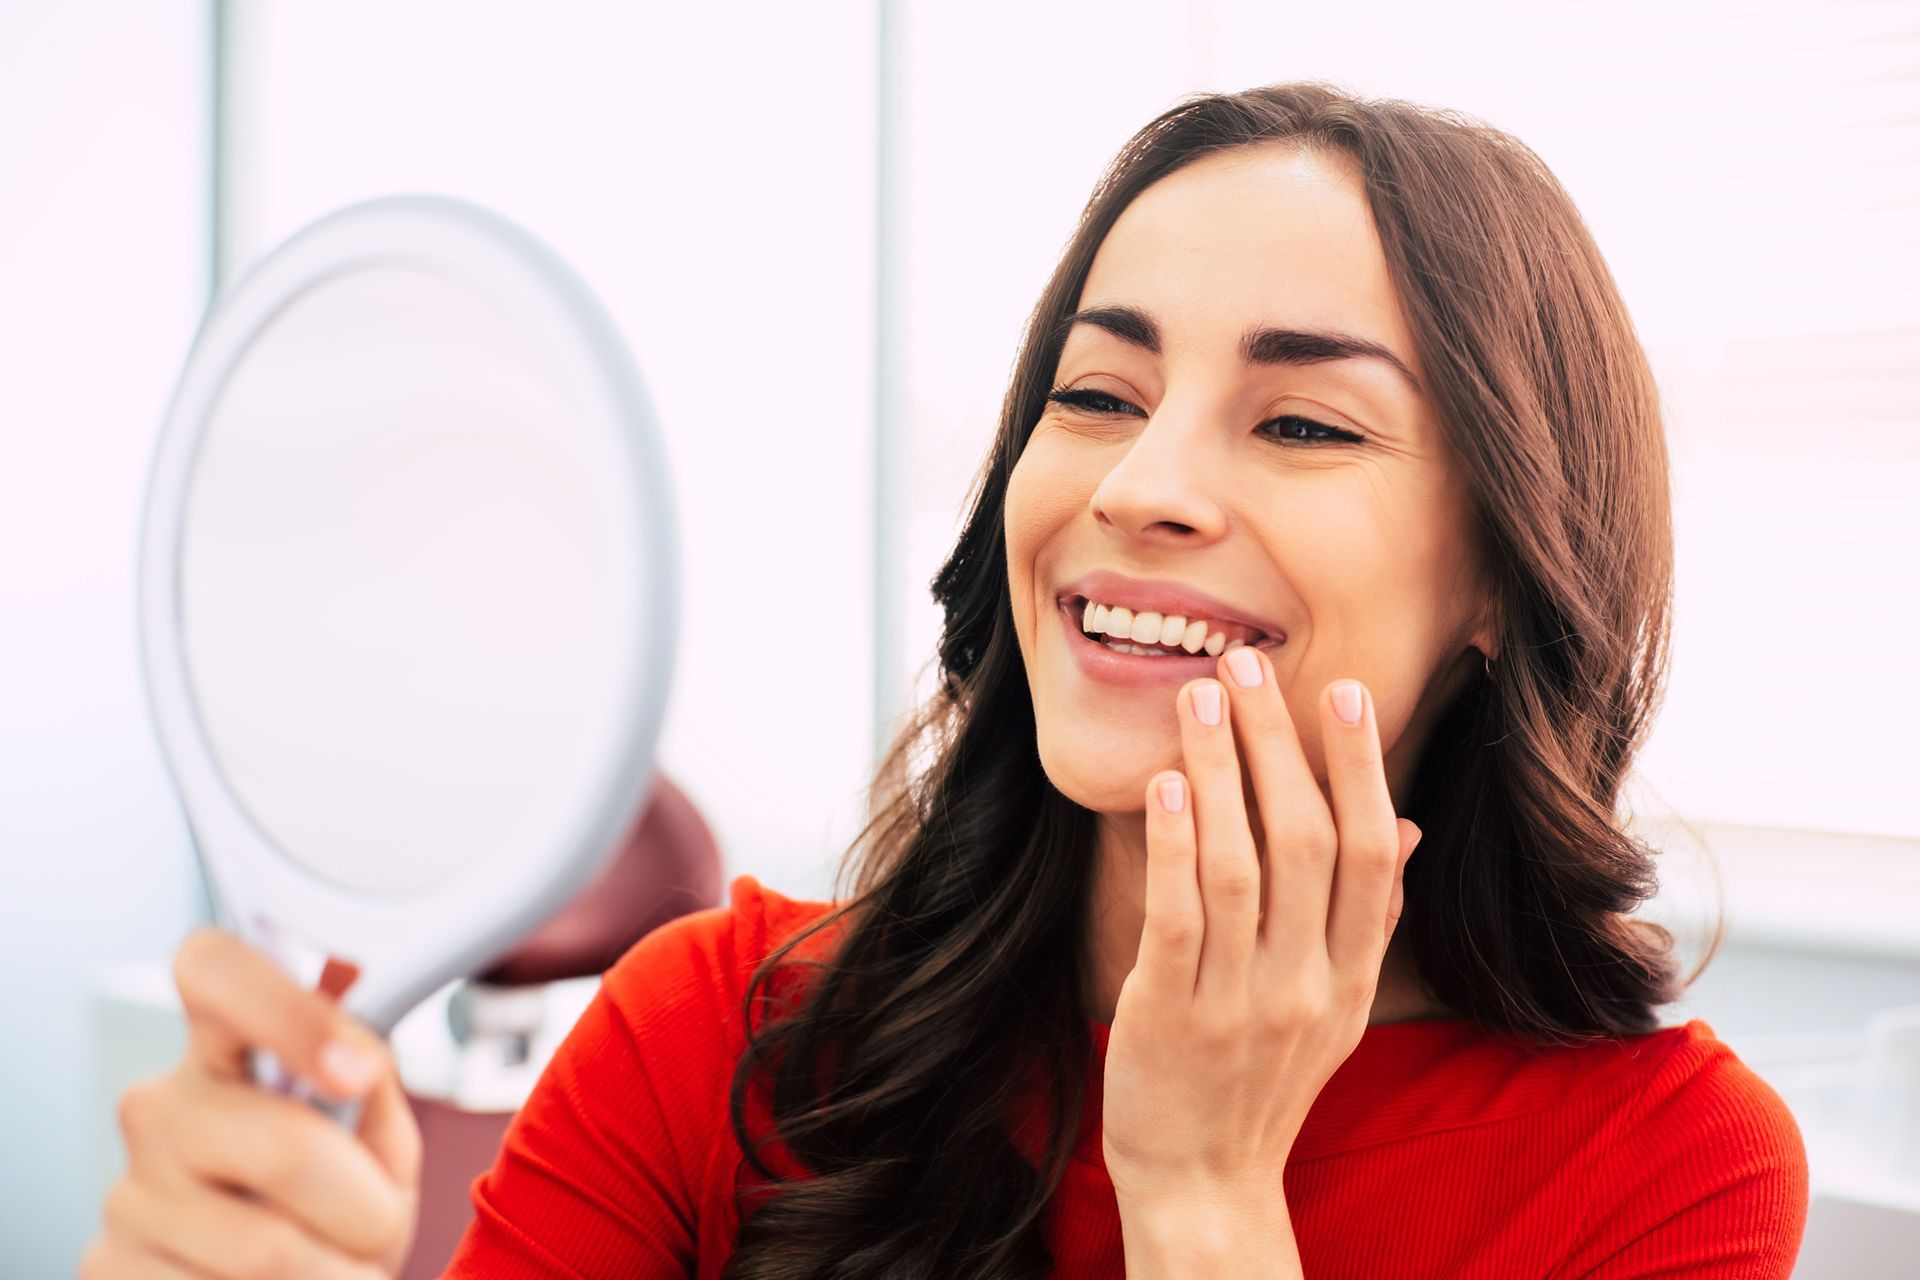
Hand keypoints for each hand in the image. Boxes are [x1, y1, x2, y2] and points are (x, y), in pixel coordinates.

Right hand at [79, 927, 421, 1277]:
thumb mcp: (376, 1136)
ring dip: (336, 1275)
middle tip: (377, 1224)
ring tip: (335, 1266)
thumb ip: (373, 1081)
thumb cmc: (339, 1205)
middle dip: (367, 1206)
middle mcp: (161, 1107)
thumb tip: (360, 1045)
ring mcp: (126, 1192)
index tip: (357, 1071)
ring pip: (267, 1250)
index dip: (289, 1012)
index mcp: (223, 1045)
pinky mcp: (107, 1268)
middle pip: (286, 1147)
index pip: (215, 971)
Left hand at [1102, 644, 1420, 1214]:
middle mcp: (1307, 985)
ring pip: (1242, 868)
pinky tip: (1167, 784)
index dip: (1362, 768)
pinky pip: (1179, 920)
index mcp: (1351, 976)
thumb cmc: (1263, 1079)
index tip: (1342, 691)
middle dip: (1280, 746)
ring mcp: (1240, 1003)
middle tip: (1248, 665)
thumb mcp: (1335, 1006)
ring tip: (1199, 698)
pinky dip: (1174, 847)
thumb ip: (1367, 917)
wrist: (1205, 1184)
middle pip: (1309, 843)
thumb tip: (1405, 825)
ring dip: (1223, 774)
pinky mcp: (1172, 1016)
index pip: (1372, 855)